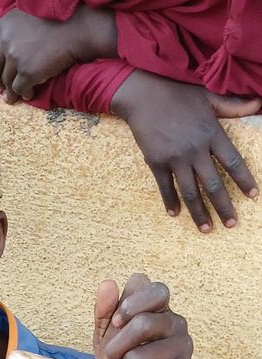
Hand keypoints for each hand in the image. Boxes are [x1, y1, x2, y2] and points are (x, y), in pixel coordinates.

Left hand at [0, 9, 76, 102]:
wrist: (74, 30)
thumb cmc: (55, 23)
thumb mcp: (27, 18)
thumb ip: (12, 31)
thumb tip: (4, 52)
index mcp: (5, 24)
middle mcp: (6, 40)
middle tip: (1, 85)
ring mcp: (16, 57)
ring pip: (5, 81)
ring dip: (10, 90)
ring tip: (15, 95)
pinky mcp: (27, 72)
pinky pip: (19, 90)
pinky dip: (23, 94)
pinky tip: (29, 94)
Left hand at [92, 273, 191, 358]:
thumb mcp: (106, 338)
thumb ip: (104, 311)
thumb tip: (107, 284)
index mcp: (159, 309)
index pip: (154, 289)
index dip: (131, 304)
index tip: (115, 323)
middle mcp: (176, 323)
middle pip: (144, 324)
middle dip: (116, 347)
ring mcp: (183, 347)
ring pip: (140, 356)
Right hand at [112, 71, 259, 231]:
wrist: (144, 94)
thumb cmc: (178, 93)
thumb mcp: (208, 96)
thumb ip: (233, 106)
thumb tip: (259, 105)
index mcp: (211, 133)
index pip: (233, 162)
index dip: (244, 180)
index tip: (253, 196)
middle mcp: (195, 149)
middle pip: (214, 184)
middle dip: (224, 206)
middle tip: (231, 224)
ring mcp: (175, 158)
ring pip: (191, 192)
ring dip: (199, 213)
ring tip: (206, 229)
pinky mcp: (157, 162)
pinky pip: (166, 187)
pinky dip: (171, 202)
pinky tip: (175, 214)